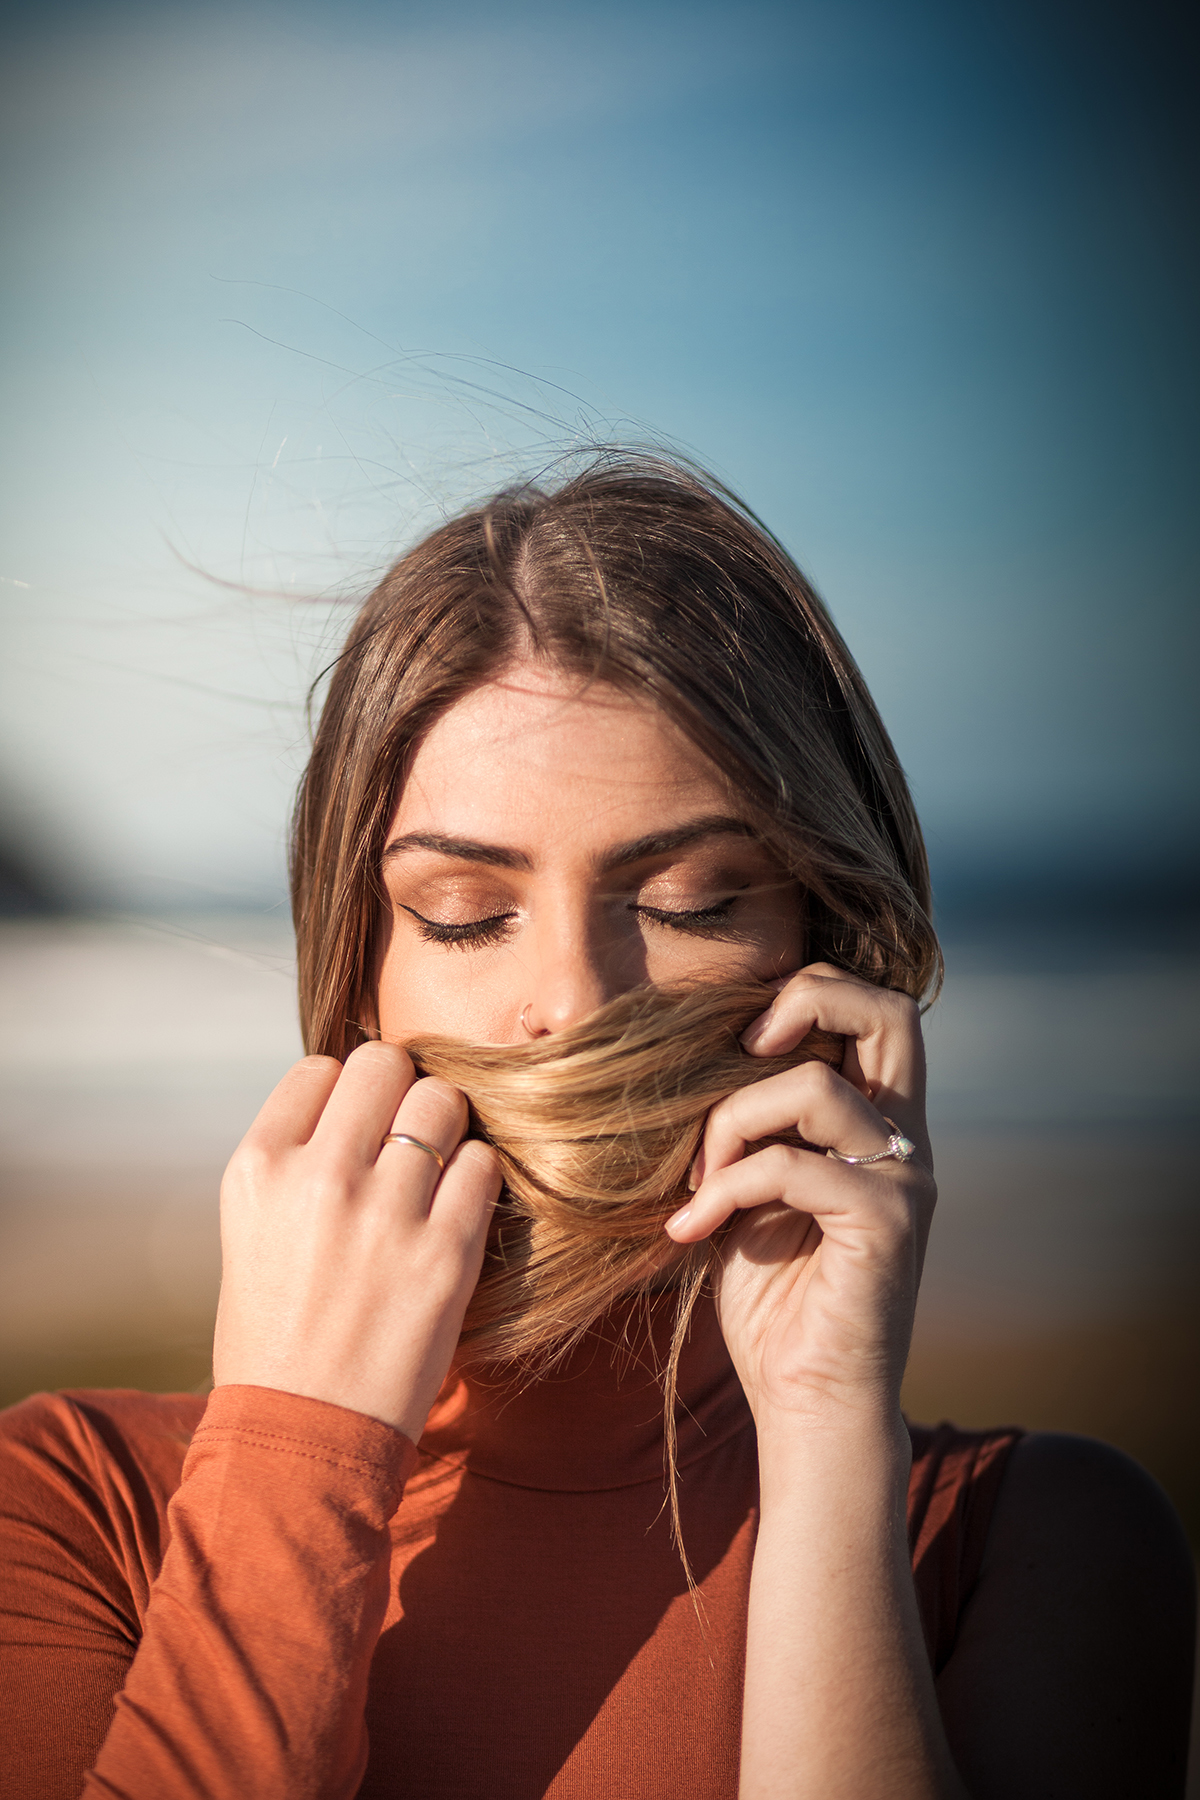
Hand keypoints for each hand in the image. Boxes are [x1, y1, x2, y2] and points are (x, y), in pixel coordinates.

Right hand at [213, 1042, 500, 1442]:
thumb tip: (361, 1097)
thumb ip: (299, 1159)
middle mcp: (318, 1179)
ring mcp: (385, 1213)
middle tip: (406, 1135)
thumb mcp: (253, 1230)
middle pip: (386, 1063)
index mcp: (258, 1169)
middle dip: (402, 1089)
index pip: (321, 1067)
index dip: (346, 1092)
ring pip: (443, 1101)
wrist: (304, 1437)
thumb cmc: (275, 1335)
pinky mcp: (446, 1252)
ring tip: (435, 1170)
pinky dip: (477, 1177)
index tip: (355, 1129)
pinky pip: (483, 1164)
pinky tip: (457, 1209)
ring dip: (447, 1127)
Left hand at [665, 964, 935, 1434]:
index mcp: (878, 1125)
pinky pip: (791, 1167)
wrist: (807, 1405)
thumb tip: (697, 1062)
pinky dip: (725, 1188)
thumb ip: (751, 1129)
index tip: (738, 1041)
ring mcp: (904, 1181)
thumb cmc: (773, 1302)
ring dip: (733, 1120)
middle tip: (741, 1046)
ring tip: (698, 1179)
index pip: (877, 1011)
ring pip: (817, 1087)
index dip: (810, 994)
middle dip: (806, 999)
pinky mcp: (887, 1225)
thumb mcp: (751, 1191)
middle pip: (892, 1010)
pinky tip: (691, 1227)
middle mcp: (904, 1142)